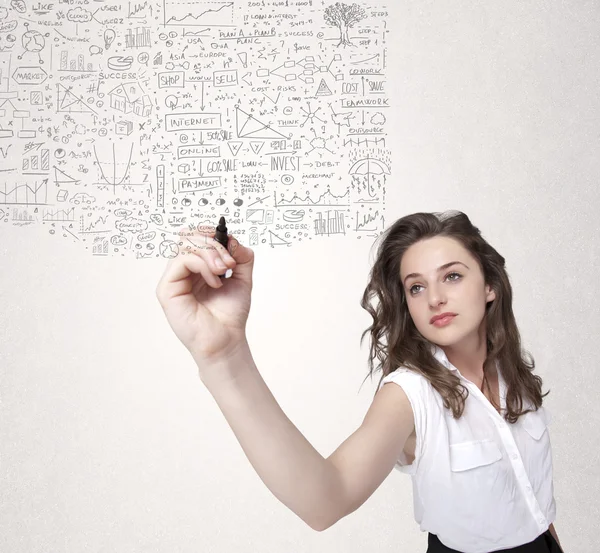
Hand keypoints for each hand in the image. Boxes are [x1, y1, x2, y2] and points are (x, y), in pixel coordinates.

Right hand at [156, 226, 254, 368]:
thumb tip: (232, 239)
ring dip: (210, 253)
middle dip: (213, 243)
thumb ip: (241, 256)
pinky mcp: (167, 289)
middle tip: (230, 262)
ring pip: (185, 246)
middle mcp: (183, 271)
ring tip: (224, 271)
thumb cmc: (230, 314)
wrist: (227, 339)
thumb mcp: (243, 277)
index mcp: (197, 267)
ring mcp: (173, 279)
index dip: (211, 233)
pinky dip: (202, 265)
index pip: (195, 237)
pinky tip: (215, 282)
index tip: (230, 243)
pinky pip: (182, 261)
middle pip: (188, 237)